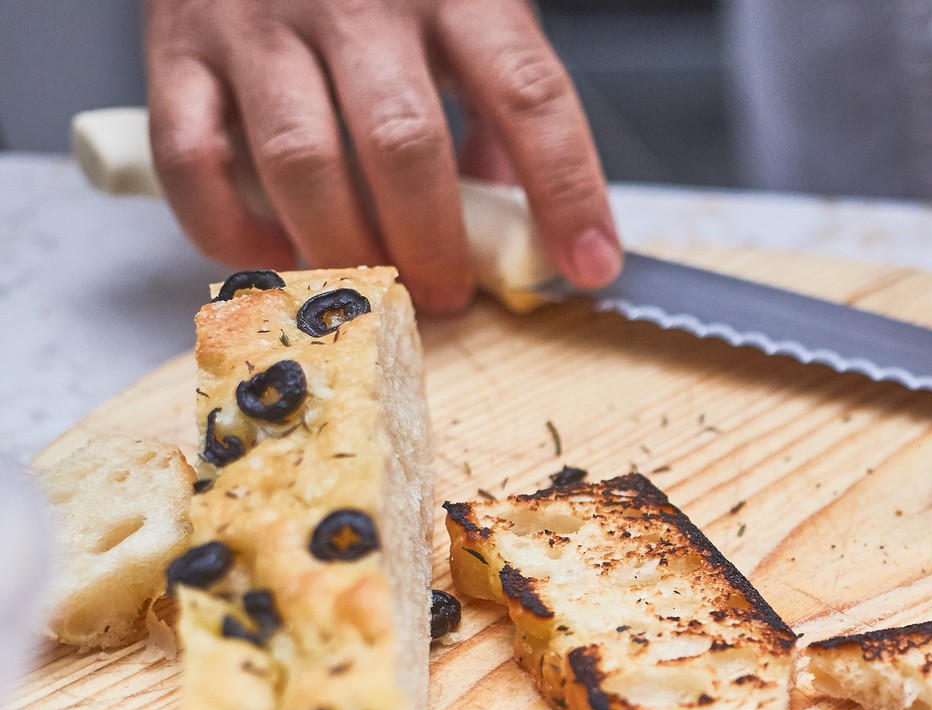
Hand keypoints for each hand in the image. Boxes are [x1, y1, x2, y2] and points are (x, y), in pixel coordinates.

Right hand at [144, 0, 621, 311]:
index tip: (588, 263)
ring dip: (344, 247)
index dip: (566, 188)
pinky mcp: (175, 50)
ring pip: (301, 161)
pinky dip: (232, 228)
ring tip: (373, 287)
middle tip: (449, 292)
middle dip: (434, 240)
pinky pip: (193, 161)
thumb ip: (495, 99)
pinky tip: (275, 254)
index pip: (528, 93)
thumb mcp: (465, 3)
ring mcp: (257, 22)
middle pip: (404, 142)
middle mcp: (356, 0)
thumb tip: (519, 218)